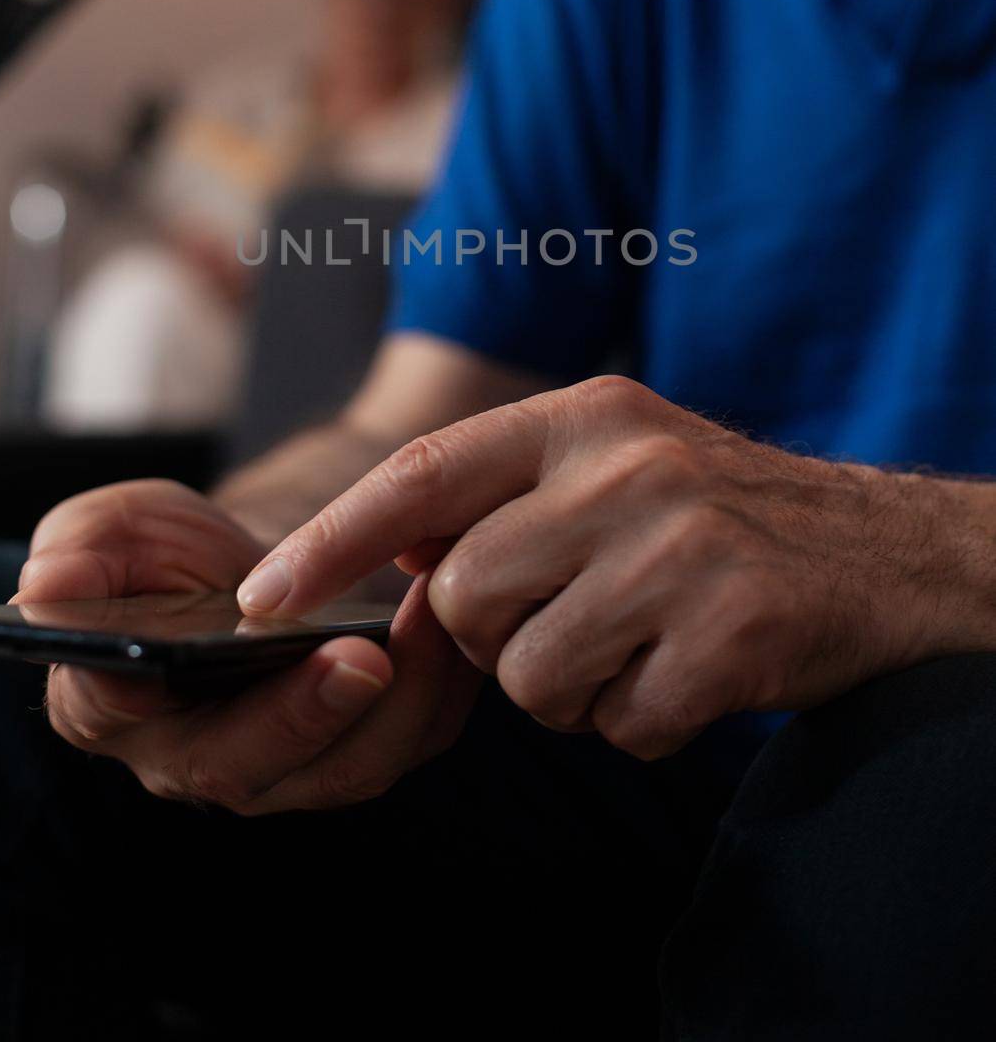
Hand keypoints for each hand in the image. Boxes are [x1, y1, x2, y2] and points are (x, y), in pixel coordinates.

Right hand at [19, 480, 478, 810]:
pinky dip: (438, 686)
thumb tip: (46, 583)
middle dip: (300, 715)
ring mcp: (284, 767)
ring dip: (394, 702)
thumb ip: (85, 546)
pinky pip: (407, 740)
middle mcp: (193, 756)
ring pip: (341, 768)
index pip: (111, 706)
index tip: (169, 663)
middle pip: (242, 764)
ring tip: (425, 622)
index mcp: (110, 699)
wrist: (269, 563)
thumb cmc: (182, 551)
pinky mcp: (360, 752)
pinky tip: (452, 621)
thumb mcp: (126, 525)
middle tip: (356, 658)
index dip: (140, 692)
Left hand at [238, 376, 992, 759]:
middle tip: (573, 619)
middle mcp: (628, 469)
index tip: (260, 598)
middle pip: (469, 597)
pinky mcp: (731, 633)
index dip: (330, 541)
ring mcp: (682, 549)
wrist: (880, 550)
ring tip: (641, 642)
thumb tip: (393, 552)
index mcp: (584, 415)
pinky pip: (623, 725)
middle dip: (499, 637)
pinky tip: (692, 671)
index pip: (421, 475)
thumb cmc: (720, 511)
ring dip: (574, 687)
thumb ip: (507, 494)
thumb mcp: (615, 460)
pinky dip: (644, 721)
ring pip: (534, 676)